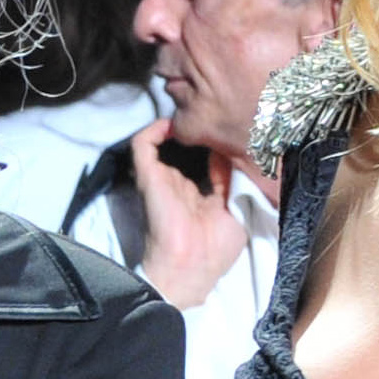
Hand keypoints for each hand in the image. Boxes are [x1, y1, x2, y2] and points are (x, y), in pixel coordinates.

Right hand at [121, 119, 245, 309]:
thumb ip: (233, 182)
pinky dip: (152, 130)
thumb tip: (231, 155)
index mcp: (198, 195)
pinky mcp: (149, 178)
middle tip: (211, 112)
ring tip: (190, 111)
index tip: (230, 128)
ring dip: (173, 124)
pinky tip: (170, 122)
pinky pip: (143, 145)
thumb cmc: (214, 250)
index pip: (204, 161)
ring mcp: (162, 180)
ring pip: (159, 142)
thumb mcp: (236, 211)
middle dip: (195, 128)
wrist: (190, 268)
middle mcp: (178, 185)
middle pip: (182, 147)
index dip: (214, 143)